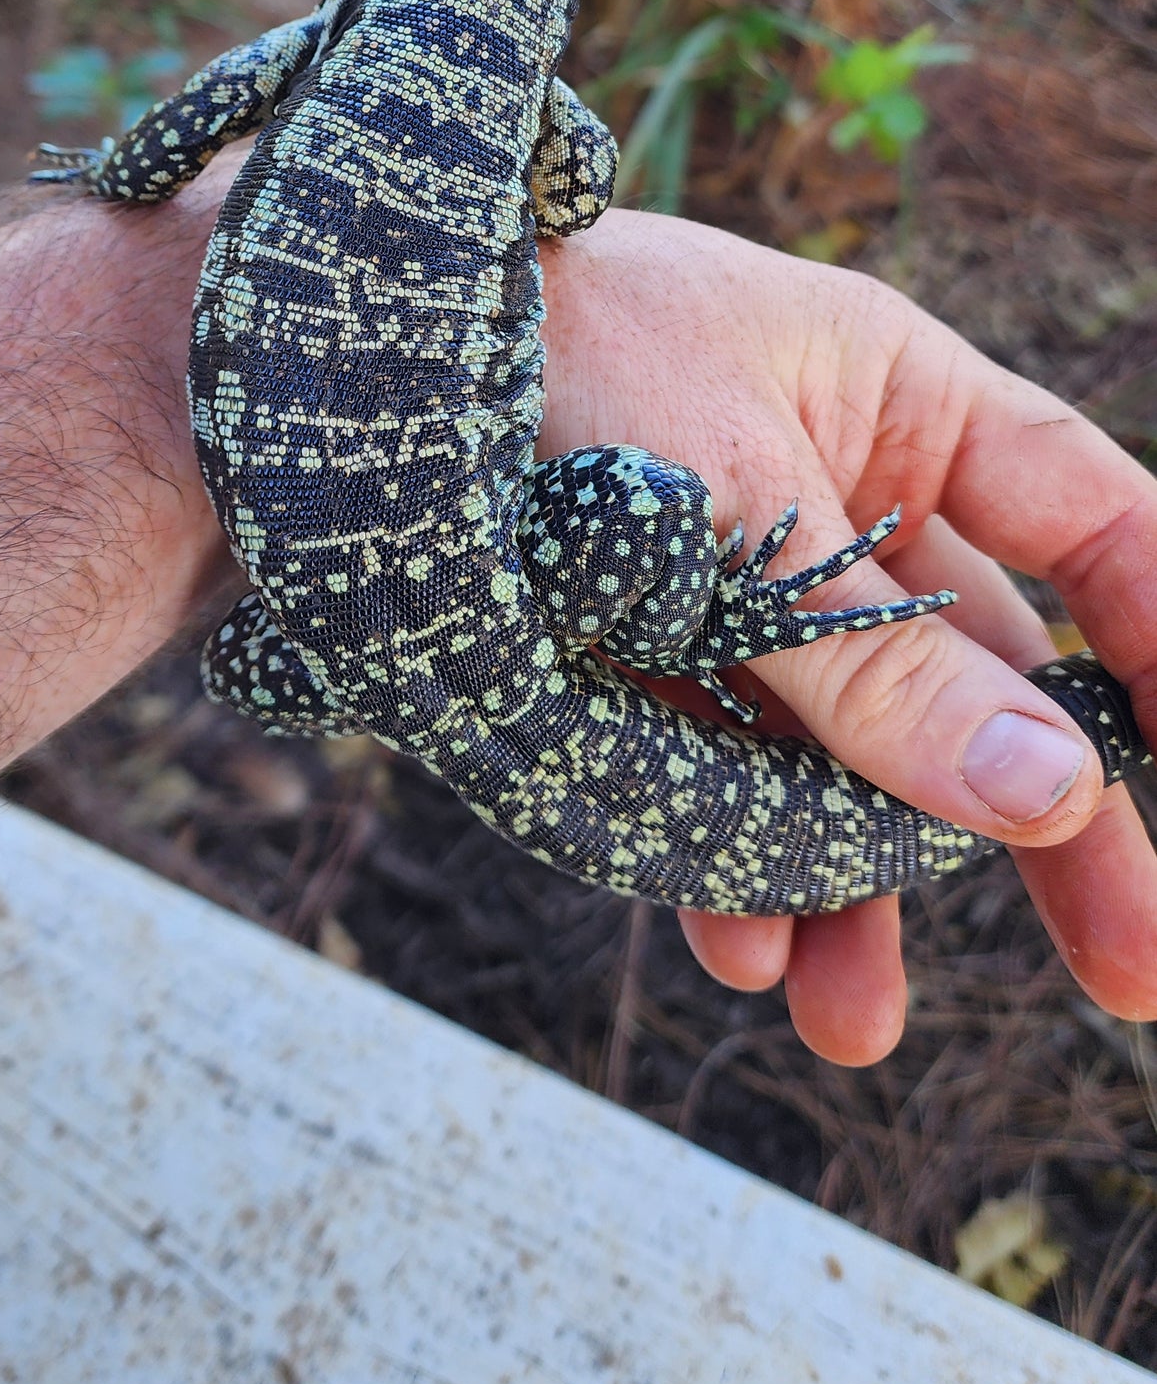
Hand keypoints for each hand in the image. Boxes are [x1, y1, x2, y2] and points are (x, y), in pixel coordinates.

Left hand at [539, 211, 1156, 1066]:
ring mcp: (735, 570)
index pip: (1089, 515)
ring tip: (849, 1024)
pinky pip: (720, 761)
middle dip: (1044, 825)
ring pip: (845, 745)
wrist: (307, 364)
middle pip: (986, 669)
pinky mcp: (637, 637)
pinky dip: (730, 857)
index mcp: (891, 397)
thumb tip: (1055, 792)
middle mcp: (833, 486)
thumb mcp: (733, 517)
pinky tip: (735, 950)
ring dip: (860, 882)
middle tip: (1122, 975)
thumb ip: (882, 668)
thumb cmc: (540, 359)